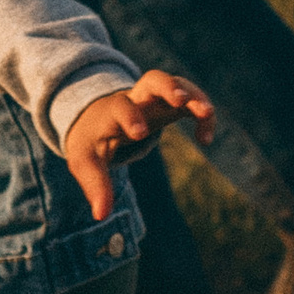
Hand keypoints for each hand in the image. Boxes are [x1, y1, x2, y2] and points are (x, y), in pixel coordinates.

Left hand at [60, 72, 215, 221]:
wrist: (97, 118)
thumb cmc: (91, 141)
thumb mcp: (85, 162)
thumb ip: (95, 185)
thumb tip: (100, 214)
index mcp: (112, 112)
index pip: (119, 106)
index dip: (130, 116)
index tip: (140, 133)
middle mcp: (136, 99)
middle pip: (152, 79)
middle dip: (167, 86)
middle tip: (180, 100)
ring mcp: (156, 99)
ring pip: (177, 83)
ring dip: (193, 94)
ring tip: (207, 113)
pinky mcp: (171, 104)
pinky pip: (191, 99)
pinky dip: (203, 113)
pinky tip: (205, 139)